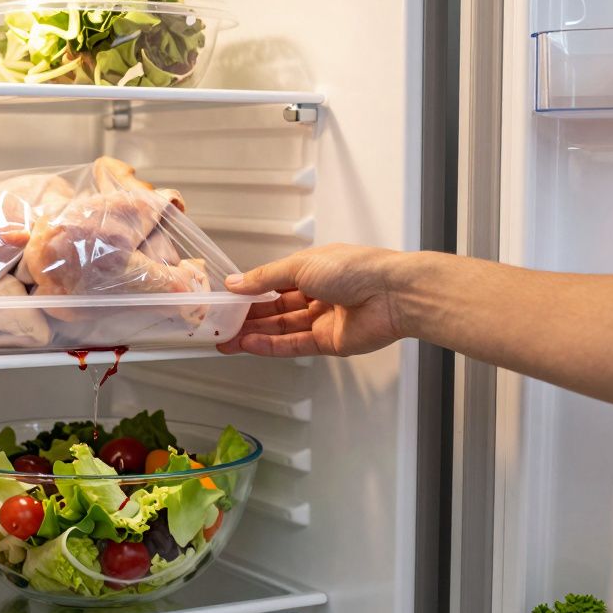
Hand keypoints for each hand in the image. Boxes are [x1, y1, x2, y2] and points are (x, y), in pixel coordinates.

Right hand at [217, 244, 407, 356]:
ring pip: (282, 329)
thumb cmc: (353, 269)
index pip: (274, 283)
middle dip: (247, 317)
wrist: (393, 294)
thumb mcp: (301, 266)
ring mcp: (323, 320)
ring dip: (254, 334)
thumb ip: (265, 278)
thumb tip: (235, 282)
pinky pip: (295, 345)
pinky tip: (249, 345)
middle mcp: (317, 294)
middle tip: (220, 325)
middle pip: (276, 309)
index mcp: (313, 270)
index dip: (250, 292)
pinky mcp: (330, 343)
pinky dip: (271, 346)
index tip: (225, 300)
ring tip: (227, 339)